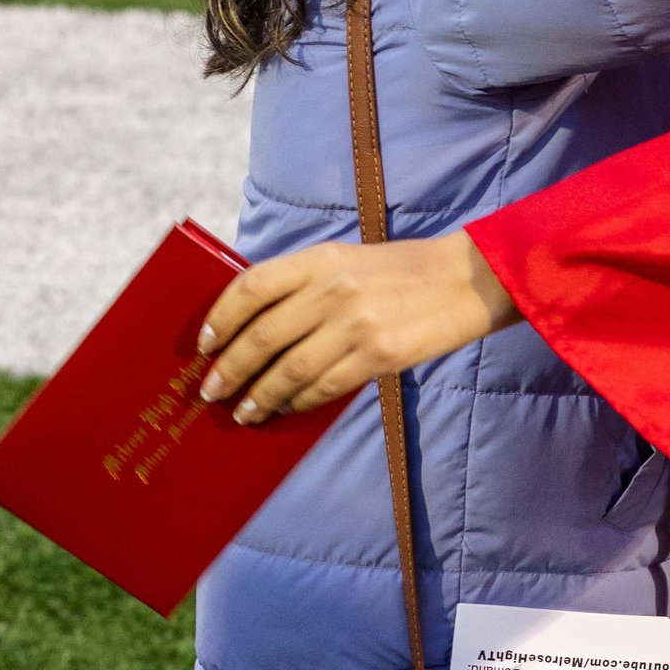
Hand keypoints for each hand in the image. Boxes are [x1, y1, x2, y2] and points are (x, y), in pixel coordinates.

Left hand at [199, 232, 516, 422]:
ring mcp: (357, 323)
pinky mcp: (380, 355)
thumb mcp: (347, 260)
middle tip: (211, 390)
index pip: (251, 287)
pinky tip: (287, 409)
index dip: (219, 318)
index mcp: (320, 258)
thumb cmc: (401, 273)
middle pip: (262, 335)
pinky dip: (299, 402)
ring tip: (243, 411)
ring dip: (260, 395)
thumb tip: (253, 329)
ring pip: (289, 369)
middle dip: (231, 368)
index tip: (203, 344)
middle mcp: (334, 288)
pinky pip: (325, 386)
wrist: (467, 280)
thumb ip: (304, 285)